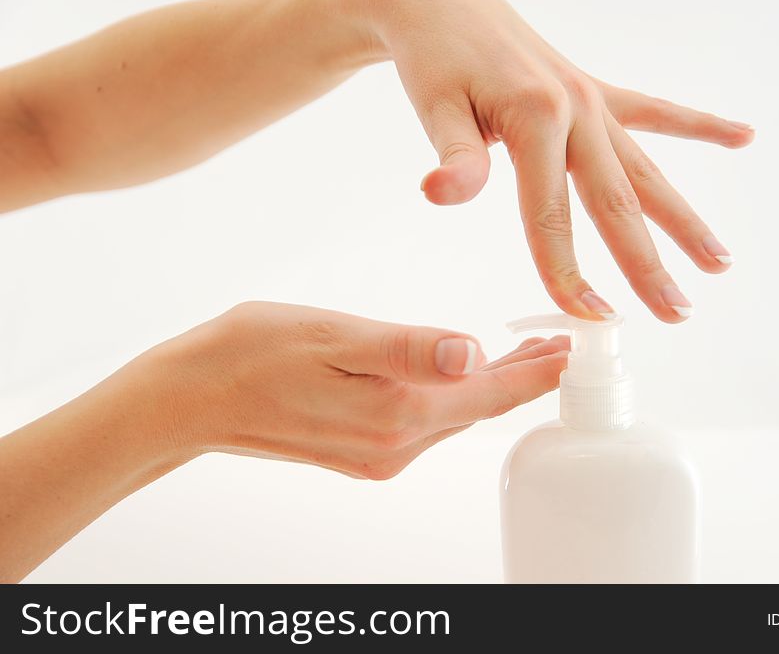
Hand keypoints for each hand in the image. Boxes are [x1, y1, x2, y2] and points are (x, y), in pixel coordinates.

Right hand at [160, 302, 568, 478]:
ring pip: (454, 417)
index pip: (489, 394)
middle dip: (522, 377)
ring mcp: (378, 455)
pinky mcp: (361, 452)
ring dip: (490, 387)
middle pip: (479, 409)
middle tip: (557, 343)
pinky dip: (454, 398)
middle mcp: (394, 446)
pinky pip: (426, 424)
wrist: (192, 397)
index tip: (573, 346)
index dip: (535, 370)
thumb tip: (469, 352)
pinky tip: (458, 375)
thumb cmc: (253, 353)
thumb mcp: (333, 337)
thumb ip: (406, 349)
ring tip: (521, 353)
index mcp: (396, 414)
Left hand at [362, 0, 753, 321]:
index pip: (549, 216)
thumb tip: (439, 194)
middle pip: (617, 201)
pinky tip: (741, 137)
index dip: (565, 272)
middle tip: (676, 313)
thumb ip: (453, 157)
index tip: (587, 316)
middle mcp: (576, 111)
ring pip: (646, 170)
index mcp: (535, 119)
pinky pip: (654, 113)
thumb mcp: (434, 107)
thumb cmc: (438, 59)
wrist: (446, 5)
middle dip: (647, 264)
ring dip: (683, 219)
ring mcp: (592, 101)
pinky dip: (698, 127)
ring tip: (719, 261)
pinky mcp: (595, 92)